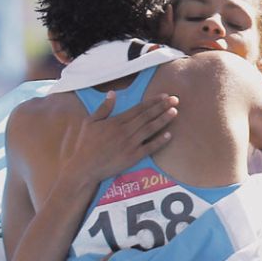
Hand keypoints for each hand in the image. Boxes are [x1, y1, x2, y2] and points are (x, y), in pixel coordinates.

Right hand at [60, 91, 178, 183]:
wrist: (85, 167)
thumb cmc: (86, 144)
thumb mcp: (90, 122)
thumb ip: (103, 108)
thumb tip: (112, 93)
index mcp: (116, 121)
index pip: (138, 108)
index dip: (152, 101)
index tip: (164, 96)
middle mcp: (125, 131)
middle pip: (147, 116)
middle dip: (162, 107)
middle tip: (176, 99)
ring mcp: (130, 144)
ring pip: (150, 129)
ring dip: (163, 120)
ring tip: (175, 112)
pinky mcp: (132, 157)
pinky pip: (149, 148)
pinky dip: (160, 141)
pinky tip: (169, 135)